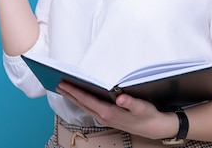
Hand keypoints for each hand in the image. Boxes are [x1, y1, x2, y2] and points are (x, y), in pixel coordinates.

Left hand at [56, 82, 177, 139]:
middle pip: (82, 103)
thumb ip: (130, 102)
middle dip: (69, 93)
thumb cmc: (147, 115)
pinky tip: (80, 97)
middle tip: (58, 83)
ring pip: (84, 106)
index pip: (87, 100)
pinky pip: (90, 108)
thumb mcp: (141, 107)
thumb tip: (119, 97)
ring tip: (65, 89)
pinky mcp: (108, 117)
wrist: (153, 127)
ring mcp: (105, 118)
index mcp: (109, 112)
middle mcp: (104, 116)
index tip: (64, 84)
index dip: (74, 91)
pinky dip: (82, 101)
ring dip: (74, 98)